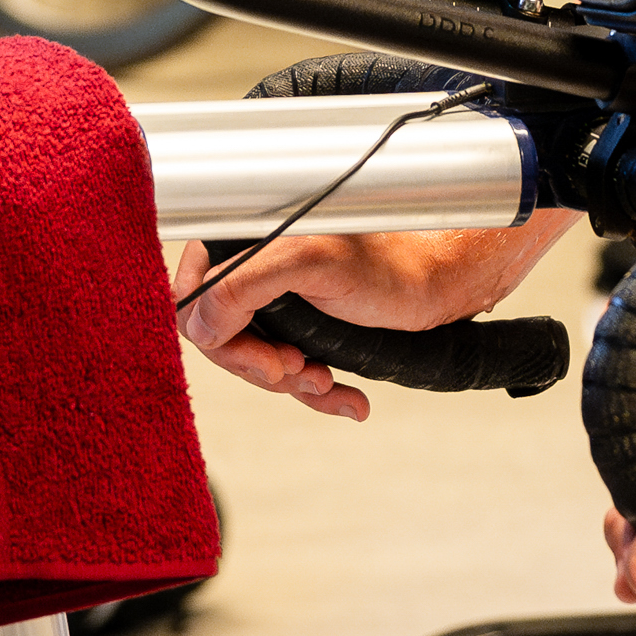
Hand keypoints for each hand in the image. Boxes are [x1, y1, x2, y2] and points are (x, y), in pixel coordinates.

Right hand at [170, 218, 569, 419]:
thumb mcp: (311, 263)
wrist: (441, 282)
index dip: (223, 340)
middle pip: (225, 338)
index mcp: (245, 238)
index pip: (194, 299)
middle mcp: (257, 264)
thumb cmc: (391, 261)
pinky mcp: (305, 322)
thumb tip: (200, 323)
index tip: (266, 361)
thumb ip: (244, 283)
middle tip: (301, 370)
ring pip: (258, 360)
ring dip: (295, 384)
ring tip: (329, 382)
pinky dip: (316, 390)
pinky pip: (289, 369)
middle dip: (265, 367)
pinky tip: (346, 397)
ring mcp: (280, 296)